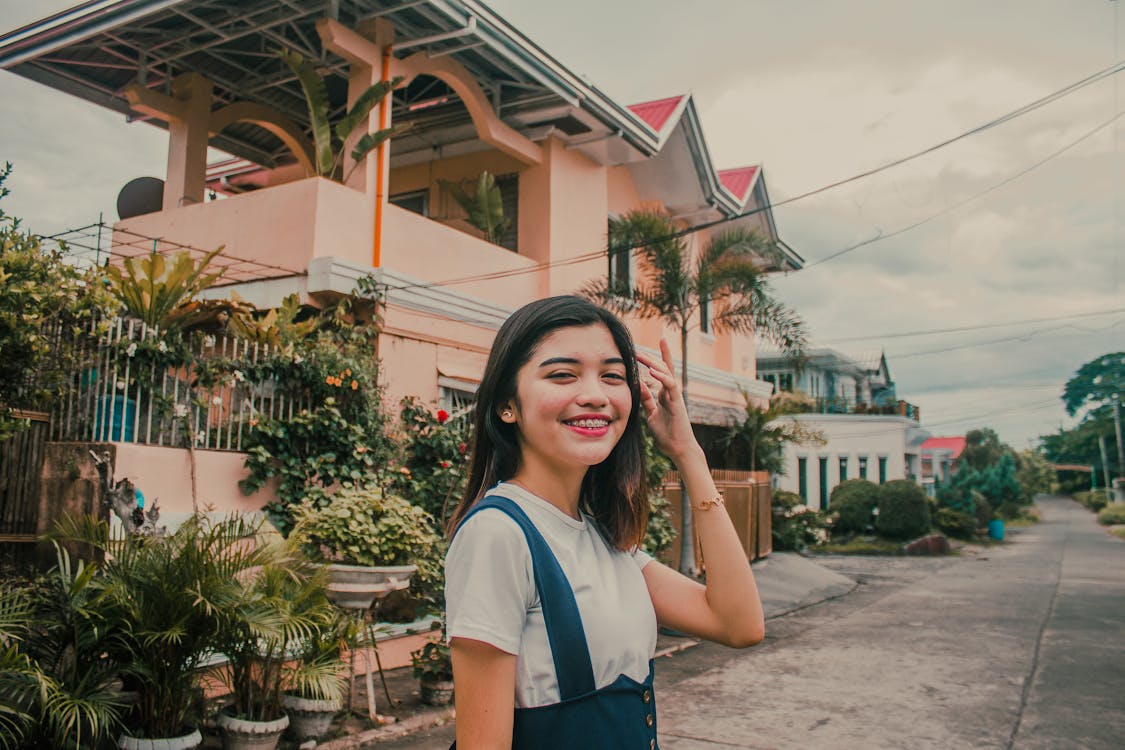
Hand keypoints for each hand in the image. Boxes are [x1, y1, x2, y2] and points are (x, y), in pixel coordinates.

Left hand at [636, 339, 702, 463]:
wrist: (678, 449)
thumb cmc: (667, 434)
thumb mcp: (651, 414)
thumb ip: (646, 400)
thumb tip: (639, 385)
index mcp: (665, 394)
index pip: (661, 372)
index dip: (655, 358)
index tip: (644, 348)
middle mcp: (671, 392)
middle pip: (664, 368)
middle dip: (652, 357)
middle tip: (637, 350)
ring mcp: (675, 396)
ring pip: (667, 374)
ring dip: (654, 363)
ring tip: (641, 356)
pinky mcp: (678, 403)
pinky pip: (671, 386)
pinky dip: (663, 377)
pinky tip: (652, 372)